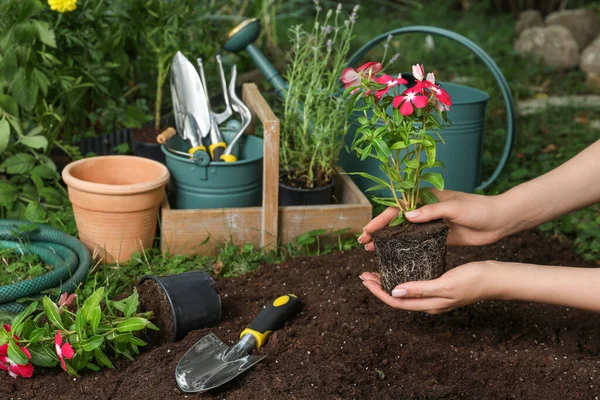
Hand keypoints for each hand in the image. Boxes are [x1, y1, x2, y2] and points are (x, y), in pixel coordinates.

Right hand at [358, 189, 506, 249]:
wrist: (500, 220)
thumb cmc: (478, 209)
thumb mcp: (455, 207)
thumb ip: (431, 211)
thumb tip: (407, 215)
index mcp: (425, 198)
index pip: (397, 208)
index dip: (381, 219)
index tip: (369, 230)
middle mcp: (425, 210)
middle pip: (395, 221)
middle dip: (378, 231)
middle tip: (363, 242)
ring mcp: (430, 224)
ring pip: (403, 233)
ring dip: (387, 241)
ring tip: (371, 251)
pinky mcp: (438, 237)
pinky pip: (416, 243)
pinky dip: (403, 249)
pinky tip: (393, 257)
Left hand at [360, 261, 492, 313]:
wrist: (495, 278)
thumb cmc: (473, 280)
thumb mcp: (444, 284)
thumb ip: (420, 289)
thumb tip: (394, 293)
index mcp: (429, 304)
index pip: (396, 301)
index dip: (378, 291)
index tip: (365, 279)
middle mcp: (429, 303)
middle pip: (397, 298)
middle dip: (379, 287)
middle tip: (364, 273)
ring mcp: (435, 296)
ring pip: (405, 291)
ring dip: (389, 282)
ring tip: (376, 271)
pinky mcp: (440, 286)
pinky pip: (415, 284)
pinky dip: (403, 276)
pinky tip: (399, 267)